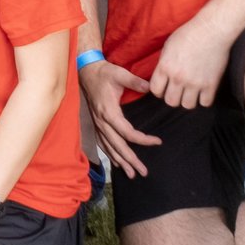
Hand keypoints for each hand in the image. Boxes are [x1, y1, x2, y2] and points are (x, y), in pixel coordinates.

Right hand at [80, 57, 159, 178]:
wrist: (86, 71)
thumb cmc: (104, 73)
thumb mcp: (120, 73)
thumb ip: (135, 81)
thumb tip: (151, 88)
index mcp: (109, 112)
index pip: (128, 132)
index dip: (143, 140)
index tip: (157, 141)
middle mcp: (102, 121)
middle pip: (118, 145)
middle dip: (130, 160)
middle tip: (143, 172)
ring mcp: (98, 124)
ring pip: (109, 147)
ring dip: (120, 161)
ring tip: (131, 174)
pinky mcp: (96, 123)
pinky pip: (102, 143)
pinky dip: (110, 154)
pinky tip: (116, 163)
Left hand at [148, 11, 231, 109]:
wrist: (211, 30)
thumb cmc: (189, 34)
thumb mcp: (168, 46)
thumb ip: (164, 63)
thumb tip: (162, 76)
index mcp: (165, 66)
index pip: (155, 90)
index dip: (158, 91)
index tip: (163, 89)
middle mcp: (178, 77)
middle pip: (171, 101)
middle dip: (172, 98)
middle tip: (177, 92)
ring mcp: (195, 82)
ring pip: (187, 105)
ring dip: (188, 100)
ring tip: (190, 92)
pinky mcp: (211, 84)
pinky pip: (205, 103)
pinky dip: (204, 99)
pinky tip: (203, 92)